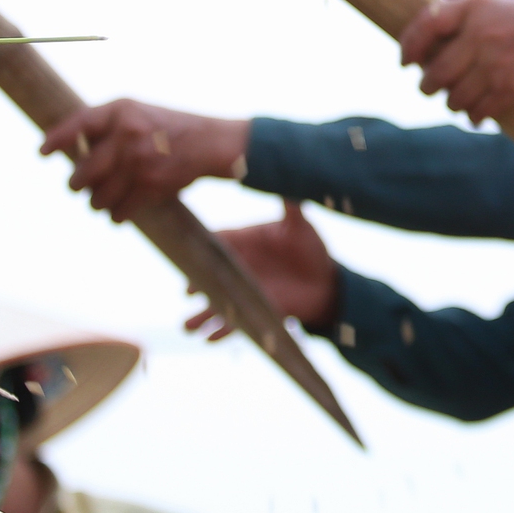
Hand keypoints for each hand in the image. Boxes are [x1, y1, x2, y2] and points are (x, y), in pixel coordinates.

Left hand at [40, 98, 249, 223]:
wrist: (208, 143)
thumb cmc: (166, 126)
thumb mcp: (135, 112)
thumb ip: (104, 125)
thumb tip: (69, 148)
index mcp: (122, 112)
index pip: (79, 124)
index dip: (57, 139)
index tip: (43, 152)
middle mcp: (128, 135)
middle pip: (83, 172)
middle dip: (76, 184)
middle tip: (76, 186)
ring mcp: (139, 163)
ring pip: (98, 197)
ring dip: (96, 203)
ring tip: (98, 200)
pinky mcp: (151, 187)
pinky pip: (120, 211)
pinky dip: (116, 215)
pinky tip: (117, 213)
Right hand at [187, 201, 339, 336]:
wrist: (328, 283)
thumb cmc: (311, 250)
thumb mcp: (300, 225)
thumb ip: (290, 205)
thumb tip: (286, 172)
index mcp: (244, 243)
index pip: (217, 243)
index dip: (203, 249)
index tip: (188, 250)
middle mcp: (239, 269)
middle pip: (210, 276)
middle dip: (196, 285)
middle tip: (185, 292)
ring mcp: (245, 293)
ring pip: (217, 305)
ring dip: (202, 316)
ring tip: (188, 327)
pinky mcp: (256, 313)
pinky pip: (236, 326)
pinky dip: (223, 332)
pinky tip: (210, 340)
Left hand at [399, 0, 513, 121]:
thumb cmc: (508, 20)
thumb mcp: (480, 4)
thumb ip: (445, 17)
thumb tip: (411, 50)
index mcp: (473, 10)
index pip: (428, 25)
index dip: (409, 45)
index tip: (405, 62)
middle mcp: (483, 37)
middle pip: (438, 73)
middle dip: (428, 85)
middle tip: (429, 88)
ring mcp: (497, 66)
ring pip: (455, 97)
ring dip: (451, 102)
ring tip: (455, 98)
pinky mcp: (512, 90)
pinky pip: (479, 112)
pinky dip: (472, 116)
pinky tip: (474, 113)